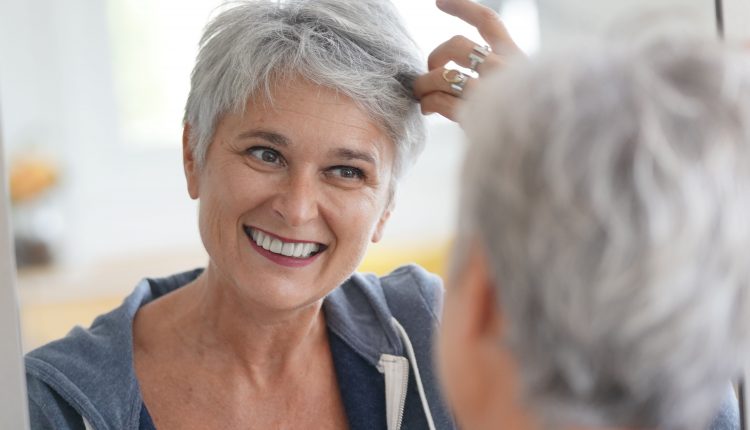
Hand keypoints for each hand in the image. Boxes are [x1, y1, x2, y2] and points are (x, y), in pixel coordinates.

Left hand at [414, 0, 522, 120]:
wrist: (539, 158)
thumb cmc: (527, 129)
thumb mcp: (521, 91)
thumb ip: (497, 76)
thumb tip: (455, 72)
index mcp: (519, 59)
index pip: (488, 21)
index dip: (462, 7)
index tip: (439, 1)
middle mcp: (506, 70)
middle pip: (457, 44)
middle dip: (436, 56)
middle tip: (430, 74)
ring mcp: (491, 91)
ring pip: (442, 74)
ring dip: (424, 84)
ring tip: (421, 95)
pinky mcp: (475, 115)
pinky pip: (439, 101)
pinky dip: (428, 103)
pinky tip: (428, 110)